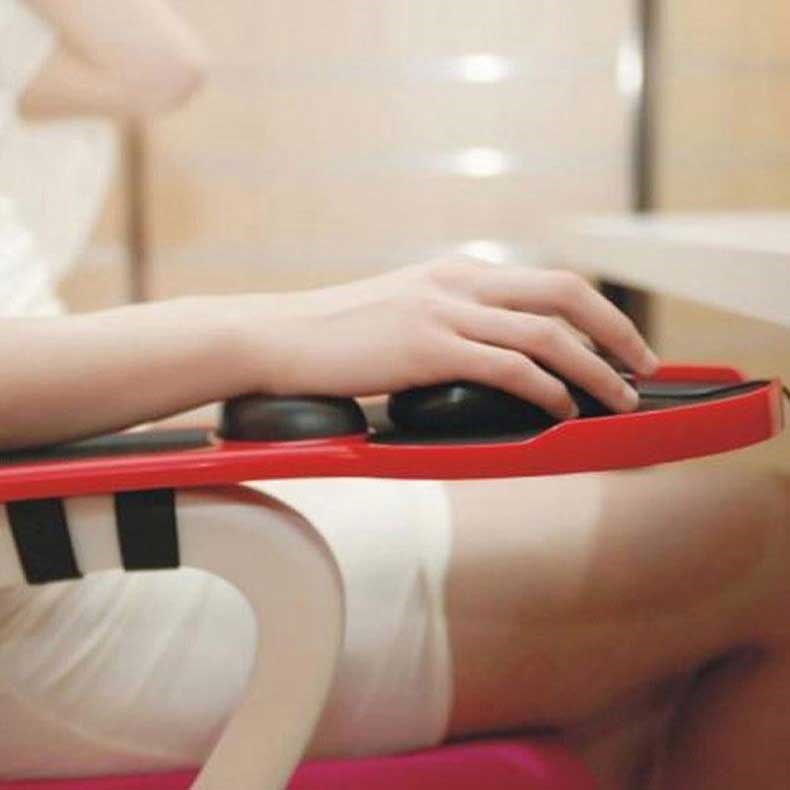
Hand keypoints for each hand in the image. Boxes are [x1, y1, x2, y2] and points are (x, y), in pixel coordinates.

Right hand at [231, 258, 659, 420]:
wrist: (275, 337)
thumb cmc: (333, 336)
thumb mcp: (399, 314)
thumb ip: (444, 323)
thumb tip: (483, 354)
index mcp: (455, 273)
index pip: (544, 280)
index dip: (595, 311)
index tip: (619, 342)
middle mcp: (457, 282)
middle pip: (564, 291)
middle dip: (616, 329)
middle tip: (645, 365)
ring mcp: (442, 311)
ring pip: (545, 331)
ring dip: (594, 367)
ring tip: (620, 397)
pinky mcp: (425, 346)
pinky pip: (507, 364)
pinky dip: (546, 387)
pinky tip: (562, 408)